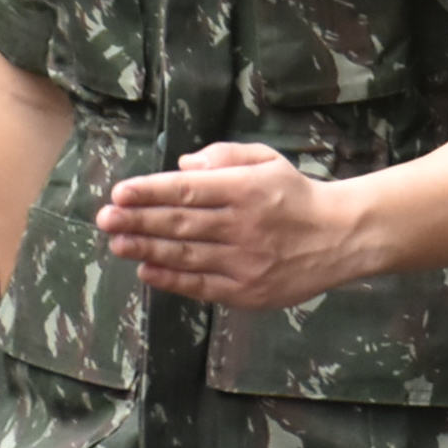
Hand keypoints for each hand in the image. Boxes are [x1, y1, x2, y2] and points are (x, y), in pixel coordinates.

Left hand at [99, 141, 362, 308]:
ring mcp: (246, 262)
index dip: (150, 192)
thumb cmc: (297, 195)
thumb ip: (225, 156)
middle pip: (181, 224)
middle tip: (105, 219)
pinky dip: (171, 279)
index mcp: (248, 190)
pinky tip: (147, 271)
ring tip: (117, 243)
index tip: (120, 192)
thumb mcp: (268, 160)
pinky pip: (201, 285)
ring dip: (146, 250)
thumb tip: (182, 167)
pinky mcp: (249, 291)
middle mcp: (245, 226)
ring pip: (186, 256)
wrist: (342, 237)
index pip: (188, 190)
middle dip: (138, 221)